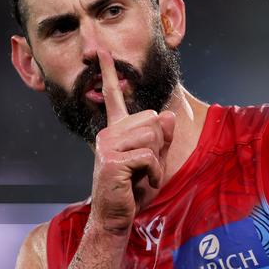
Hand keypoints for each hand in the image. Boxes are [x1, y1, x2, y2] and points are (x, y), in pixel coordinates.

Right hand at [90, 49, 174, 233]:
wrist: (116, 217)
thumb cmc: (132, 190)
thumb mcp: (153, 160)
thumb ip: (162, 138)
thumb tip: (168, 115)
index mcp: (115, 130)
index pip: (112, 96)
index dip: (109, 72)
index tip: (100, 51)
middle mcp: (108, 133)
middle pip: (151, 120)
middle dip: (159, 145)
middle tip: (146, 166)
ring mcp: (108, 145)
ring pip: (152, 136)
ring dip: (157, 161)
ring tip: (144, 175)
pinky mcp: (113, 160)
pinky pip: (149, 156)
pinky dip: (154, 173)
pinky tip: (144, 182)